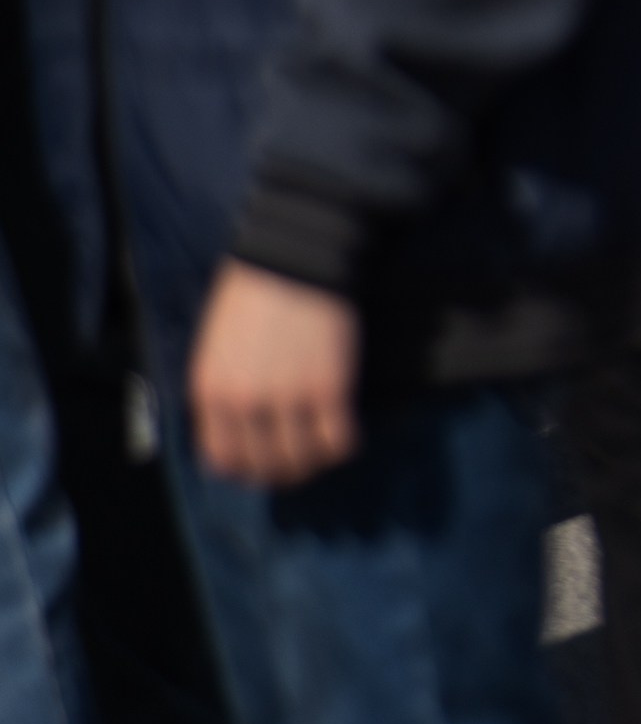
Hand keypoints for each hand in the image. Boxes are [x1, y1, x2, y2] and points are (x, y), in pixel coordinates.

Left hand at [189, 264, 359, 487]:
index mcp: (210, 391)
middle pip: (264, 465)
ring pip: (301, 459)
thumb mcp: (215, 343)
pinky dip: (344, 445)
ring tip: (323, 448)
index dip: (245, 468)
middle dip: (282, 471)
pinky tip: (347, 432)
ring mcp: (287, 398)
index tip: (262, 463)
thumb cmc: (252, 289)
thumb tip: (235, 428)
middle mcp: (244, 404)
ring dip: (314, 462)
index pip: (221, 459)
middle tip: (299, 459)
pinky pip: (338, 440)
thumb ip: (221, 388)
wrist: (295, 252)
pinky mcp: (328, 388)